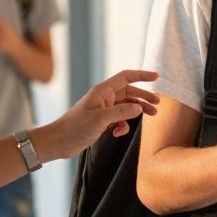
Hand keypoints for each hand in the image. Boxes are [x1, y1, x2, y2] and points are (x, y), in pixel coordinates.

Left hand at [46, 70, 161, 158]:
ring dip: (136, 112)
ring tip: (150, 117)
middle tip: (157, 106)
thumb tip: (139, 108)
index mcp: (103, 91)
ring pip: (125, 106)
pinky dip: (122, 125)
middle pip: (129, 92)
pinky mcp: (101, 121)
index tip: (156, 77)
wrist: (58, 142)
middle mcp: (104, 97)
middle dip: (143, 98)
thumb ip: (122, 112)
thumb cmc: (75, 128)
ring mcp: (103, 109)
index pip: (126, 77)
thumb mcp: (101, 119)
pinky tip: (118, 133)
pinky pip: (118, 119)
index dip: (141, 75)